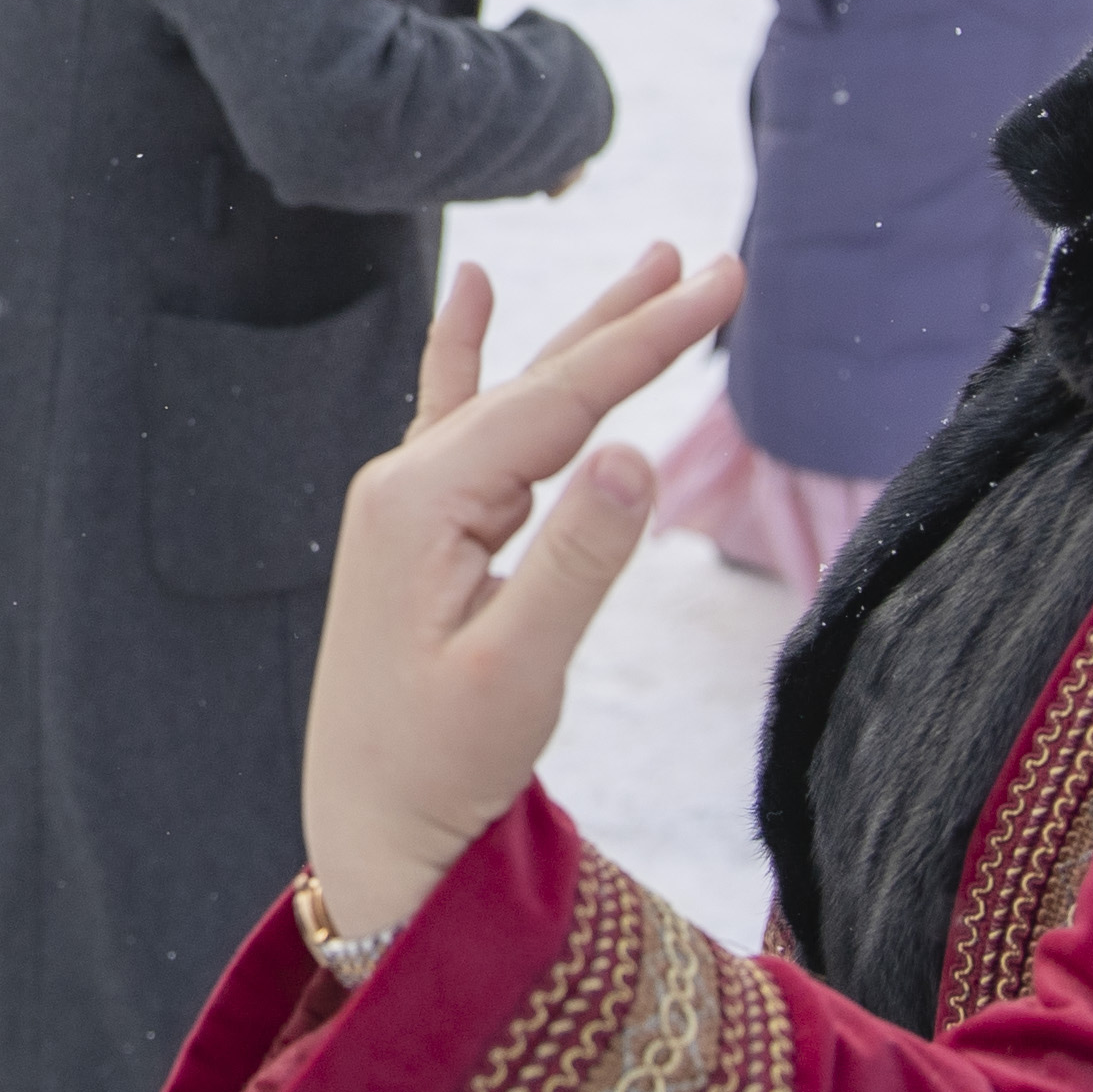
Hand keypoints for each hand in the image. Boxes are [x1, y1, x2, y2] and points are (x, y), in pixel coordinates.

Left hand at [300, 248, 746, 946]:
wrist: (371, 828)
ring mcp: (407, 503)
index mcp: (422, 504)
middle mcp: (405, 484)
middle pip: (537, 383)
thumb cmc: (440, 764)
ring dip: (585, 336)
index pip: (556, 402)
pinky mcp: (419, 531)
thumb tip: (636, 452)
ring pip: (515, 398)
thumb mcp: (519, 671)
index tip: (722, 285)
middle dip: (629, 322)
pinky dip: (471, 356)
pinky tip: (473, 292)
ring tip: (651, 269)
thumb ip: (577, 559)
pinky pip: (458, 421)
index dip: (644, 341)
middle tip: (714, 262)